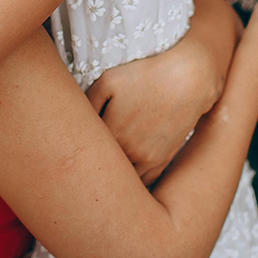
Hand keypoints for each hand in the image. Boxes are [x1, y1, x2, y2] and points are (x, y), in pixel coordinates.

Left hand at [87, 42, 214, 184]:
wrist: (187, 80)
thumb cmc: (145, 76)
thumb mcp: (108, 81)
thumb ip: (87, 102)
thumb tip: (75, 122)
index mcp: (111, 134)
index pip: (84, 153)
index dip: (76, 150)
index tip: (70, 148)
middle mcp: (129, 152)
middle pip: (102, 170)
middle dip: (92, 166)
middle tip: (81, 164)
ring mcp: (147, 160)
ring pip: (123, 180)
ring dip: (112, 176)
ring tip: (103, 168)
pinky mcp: (162, 161)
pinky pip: (143, 181)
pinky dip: (132, 181)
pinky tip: (124, 173)